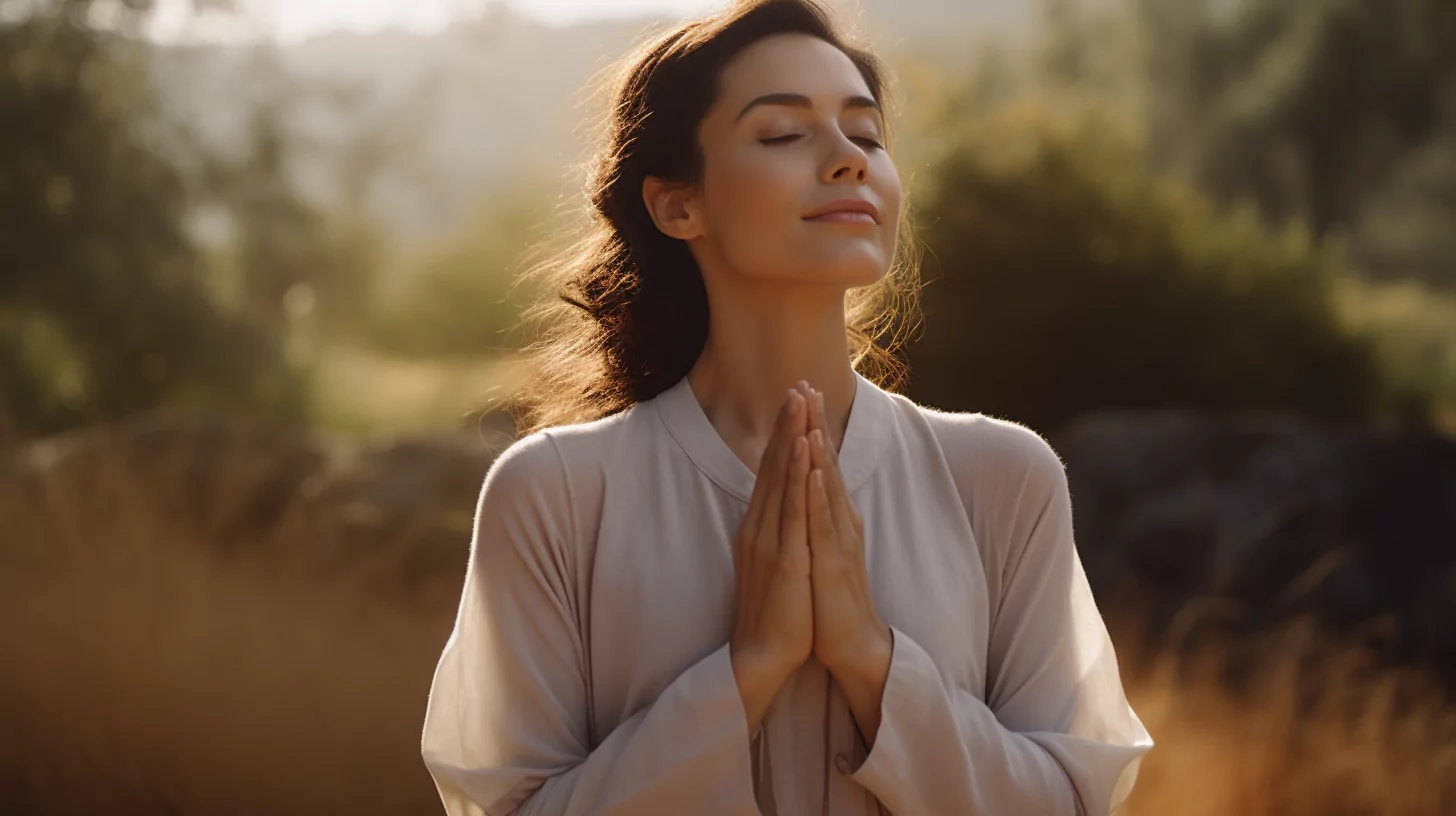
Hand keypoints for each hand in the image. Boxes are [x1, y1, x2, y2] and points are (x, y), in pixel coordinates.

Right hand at [729, 388, 814, 731]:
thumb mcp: (772, 562)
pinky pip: (791, 507)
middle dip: (787, 423)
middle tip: (798, 384)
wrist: (761, 654)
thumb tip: (780, 510)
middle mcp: (759, 525)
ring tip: (801, 401)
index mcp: (758, 527)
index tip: (794, 401)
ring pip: (781, 476)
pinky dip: (796, 474)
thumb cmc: (773, 612)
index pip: (771, 471)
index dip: (782, 435)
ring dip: (791, 436)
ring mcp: (770, 538)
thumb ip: (775, 533)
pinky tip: (802, 449)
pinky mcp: (784, 555)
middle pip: (773, 464)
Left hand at [796, 383, 891, 677]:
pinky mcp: (834, 564)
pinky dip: (820, 496)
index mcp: (834, 518)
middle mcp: (840, 522)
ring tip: (811, 415)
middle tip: (807, 385)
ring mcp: (839, 541)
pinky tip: (815, 472)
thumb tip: (806, 490)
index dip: (810, 428)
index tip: (800, 393)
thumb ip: (816, 518)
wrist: (853, 644)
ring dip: (819, 451)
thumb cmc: (832, 599)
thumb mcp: (821, 549)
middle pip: (827, 465)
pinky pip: (825, 524)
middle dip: (815, 424)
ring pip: (828, 487)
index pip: (821, 464)